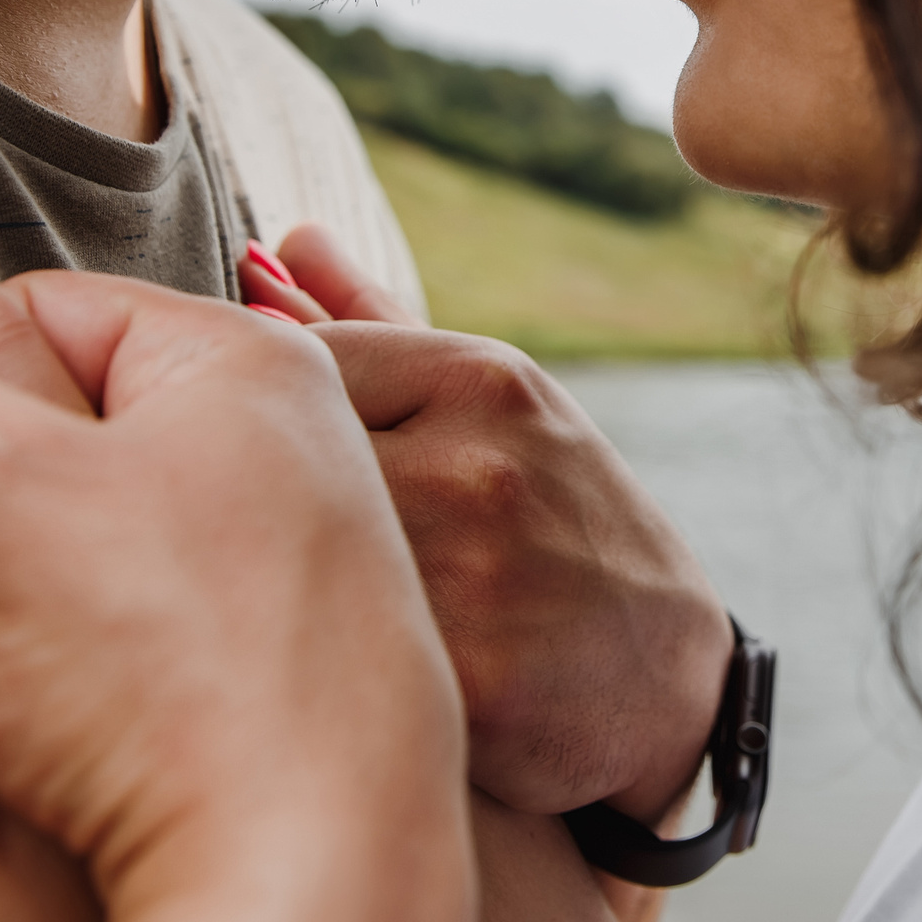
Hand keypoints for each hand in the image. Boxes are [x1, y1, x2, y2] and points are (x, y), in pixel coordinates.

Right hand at [0, 206, 474, 921]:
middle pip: (46, 407)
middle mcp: (286, 443)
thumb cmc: (179, 679)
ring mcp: (289, 561)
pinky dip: (59, 645)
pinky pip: (123, 622)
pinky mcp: (268, 672)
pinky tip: (41, 701)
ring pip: (76, 523)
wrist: (321, 889)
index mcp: (243, 363)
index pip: (18, 307)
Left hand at [246, 221, 732, 826]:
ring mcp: (470, 572)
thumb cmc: (558, 524)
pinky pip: (322, 655)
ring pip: (287, 559)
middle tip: (254, 544)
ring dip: (267, 583)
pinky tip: (316, 676)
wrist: (669, 678)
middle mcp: (476, 462)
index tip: (270, 465)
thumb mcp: (487, 407)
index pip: (295, 363)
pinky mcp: (461, 684)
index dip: (260, 422)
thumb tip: (281, 238)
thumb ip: (372, 320)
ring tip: (287, 610)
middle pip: (280, 460)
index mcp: (481, 379)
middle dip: (251, 503)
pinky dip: (302, 661)